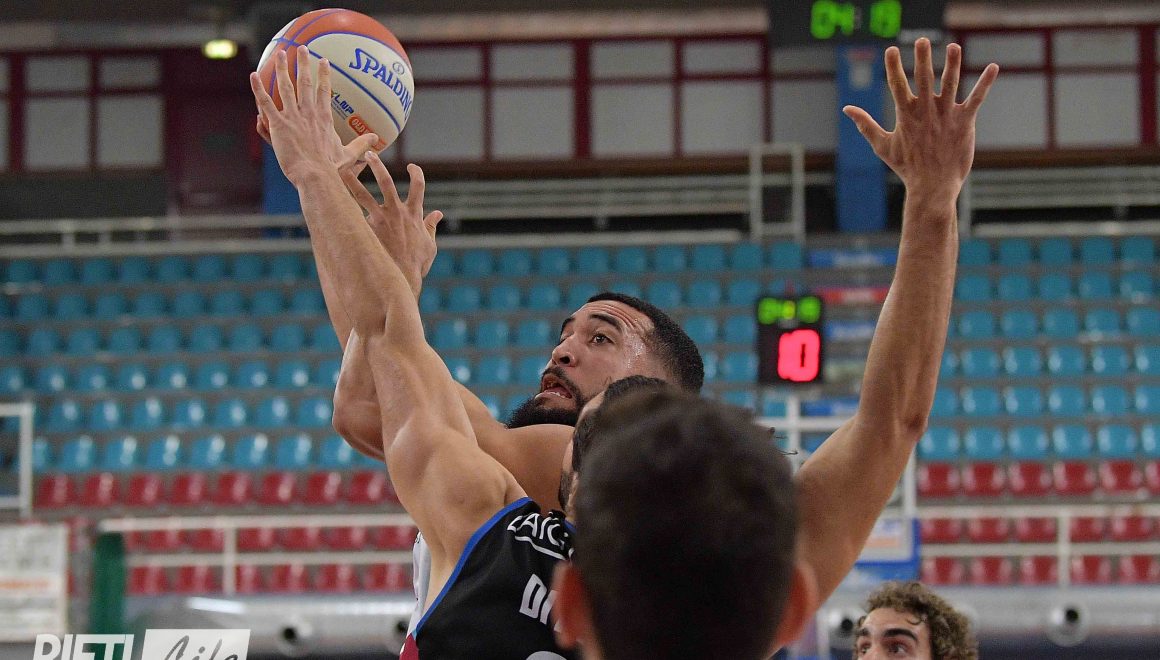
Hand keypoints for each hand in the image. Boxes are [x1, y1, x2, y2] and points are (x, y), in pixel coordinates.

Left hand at [250, 46, 379, 184]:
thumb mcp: (350, 155)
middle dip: (303, 64)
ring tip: (280, 54)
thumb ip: (361, 145)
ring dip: (283, 69)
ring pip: (285, 87)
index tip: (324, 61)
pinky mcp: (278, 124)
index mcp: (323, 118)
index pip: (324, 91)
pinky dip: (258, 89)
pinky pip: (266, 103)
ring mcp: (292, 117)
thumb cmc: (332, 169)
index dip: (324, 75)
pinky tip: (253, 76)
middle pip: (305, 83)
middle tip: (302, 49)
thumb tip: (376, 139)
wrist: (315, 175)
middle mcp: (308, 113)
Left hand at [341, 156, 443, 298]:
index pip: (418, 186)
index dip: (416, 173)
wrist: (402, 277)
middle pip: (386, 183)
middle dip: (377, 166)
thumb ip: (431, 226)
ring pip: (362, 195)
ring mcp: (380, 220)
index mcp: (414, 214)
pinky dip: (342, 209)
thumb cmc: (417, 263)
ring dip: (351, 181)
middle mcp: (396, 213)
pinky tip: (330, 203)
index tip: (412, 166)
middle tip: (368, 153)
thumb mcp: (430, 244)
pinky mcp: (368, 230)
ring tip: (339, 169)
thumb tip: (437, 214)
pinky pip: (352, 216)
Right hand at [842, 39, 998, 202]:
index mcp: (906, 115)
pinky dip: (985, 83)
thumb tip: (847, 109)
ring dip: (952, 63)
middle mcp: (926, 111)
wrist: (932, 187)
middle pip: (924, 78)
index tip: (891, 50)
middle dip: (922, 58)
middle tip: (922, 40)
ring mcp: (946, 116)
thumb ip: (865, 124)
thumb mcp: (882, 146)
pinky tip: (993, 67)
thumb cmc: (907, 167)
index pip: (897, 85)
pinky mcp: (964, 122)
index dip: (893, 66)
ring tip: (953, 46)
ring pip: (950, 83)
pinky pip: (976, 99)